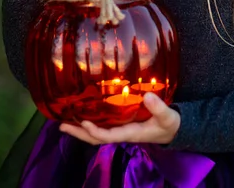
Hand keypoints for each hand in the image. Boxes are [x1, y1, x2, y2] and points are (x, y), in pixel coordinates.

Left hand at [60, 93, 180, 145]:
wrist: (172, 128)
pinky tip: (82, 115)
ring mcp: (120, 129)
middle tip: (61, 126)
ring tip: (64, 122)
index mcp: (130, 133)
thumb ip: (158, 107)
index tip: (84, 123)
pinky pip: (102, 125)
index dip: (95, 131)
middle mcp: (121, 133)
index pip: (108, 135)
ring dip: (80, 129)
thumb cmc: (168, 123)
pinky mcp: (121, 123)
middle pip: (96, 137)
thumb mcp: (167, 116)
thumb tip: (147, 96)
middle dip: (79, 133)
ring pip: (96, 133)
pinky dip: (90, 122)